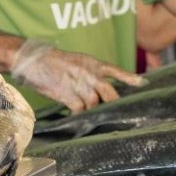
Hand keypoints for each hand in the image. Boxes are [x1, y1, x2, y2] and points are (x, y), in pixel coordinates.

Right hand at [9, 40, 146, 113]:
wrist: (33, 60)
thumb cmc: (52, 61)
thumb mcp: (75, 61)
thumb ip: (89, 74)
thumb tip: (98, 89)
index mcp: (92, 63)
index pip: (116, 71)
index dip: (130, 78)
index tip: (142, 83)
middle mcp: (90, 74)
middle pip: (110, 95)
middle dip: (112, 104)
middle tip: (115, 112)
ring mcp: (80, 86)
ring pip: (94, 104)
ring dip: (92, 110)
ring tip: (89, 114)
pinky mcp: (69, 96)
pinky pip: (80, 111)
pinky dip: (78, 115)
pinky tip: (75, 115)